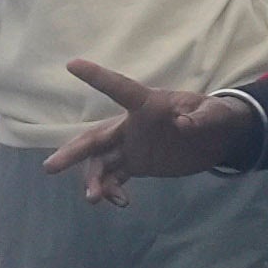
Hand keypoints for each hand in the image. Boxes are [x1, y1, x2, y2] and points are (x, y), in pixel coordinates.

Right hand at [44, 57, 257, 204]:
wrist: (217, 139)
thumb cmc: (216, 117)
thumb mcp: (215, 115)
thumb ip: (202, 117)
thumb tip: (184, 124)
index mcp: (147, 105)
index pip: (119, 88)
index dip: (97, 77)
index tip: (72, 64)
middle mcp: (132, 125)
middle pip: (95, 137)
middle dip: (73, 153)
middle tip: (50, 168)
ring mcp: (131, 145)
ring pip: (100, 162)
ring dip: (93, 180)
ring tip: (94, 199)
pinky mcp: (136, 163)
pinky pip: (115, 177)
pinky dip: (111, 190)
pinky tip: (122, 203)